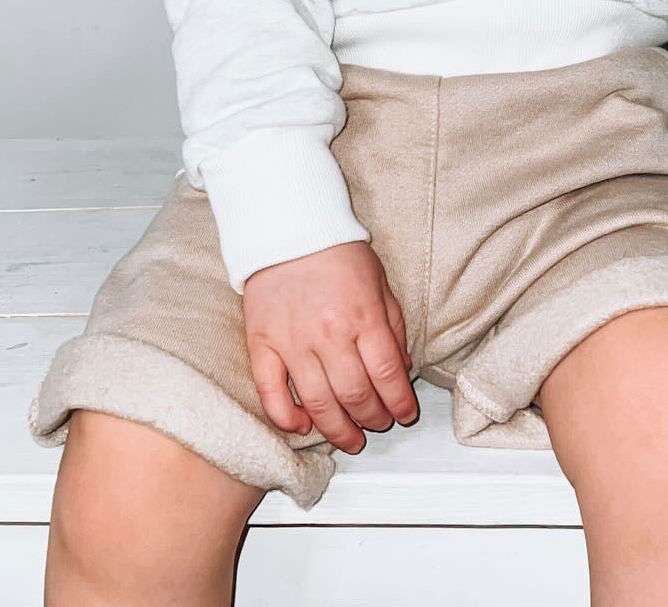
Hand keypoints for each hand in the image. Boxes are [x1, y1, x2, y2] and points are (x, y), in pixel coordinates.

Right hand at [241, 239, 418, 451]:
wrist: (289, 229)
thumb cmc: (338, 254)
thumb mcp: (380, 283)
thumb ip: (393, 327)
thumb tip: (400, 369)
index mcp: (363, 317)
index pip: (387, 375)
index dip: (400, 403)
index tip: (404, 414)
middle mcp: (329, 334)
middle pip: (356, 395)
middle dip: (373, 418)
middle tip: (379, 424)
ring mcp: (292, 342)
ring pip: (318, 403)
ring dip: (339, 429)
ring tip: (351, 438)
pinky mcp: (262, 344)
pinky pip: (271, 393)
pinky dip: (287, 417)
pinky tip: (304, 425)